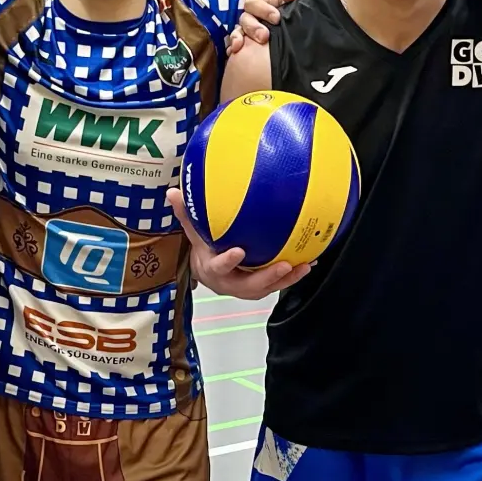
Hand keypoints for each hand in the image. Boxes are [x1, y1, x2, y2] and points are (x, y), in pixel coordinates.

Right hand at [165, 189, 310, 298]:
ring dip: (286, 279)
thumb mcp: (194, 233)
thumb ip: (186, 215)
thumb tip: (172, 192)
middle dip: (267, 277)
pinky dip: (292, 275)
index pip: (218, 266)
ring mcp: (246, 287)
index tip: (239, 251)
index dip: (228, 262)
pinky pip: (277, 283)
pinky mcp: (260, 287)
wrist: (207, 272)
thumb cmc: (203, 250)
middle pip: (248, 285)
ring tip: (302, 266)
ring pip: (266, 288)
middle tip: (283, 265)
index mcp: (211, 269)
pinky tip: (308, 262)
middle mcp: (229, 282)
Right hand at [229, 0, 313, 55]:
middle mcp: (256, 15)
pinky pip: (241, 44)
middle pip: (245, 19)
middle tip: (264, 37)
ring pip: (240, 31)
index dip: (262, 10)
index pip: (253, 4)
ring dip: (239, 37)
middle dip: (252, 28)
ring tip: (242, 46)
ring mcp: (255, 28)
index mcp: (264, 1)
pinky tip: (234, 51)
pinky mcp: (255, 42)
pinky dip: (235, 46)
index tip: (277, 18)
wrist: (310, 10)